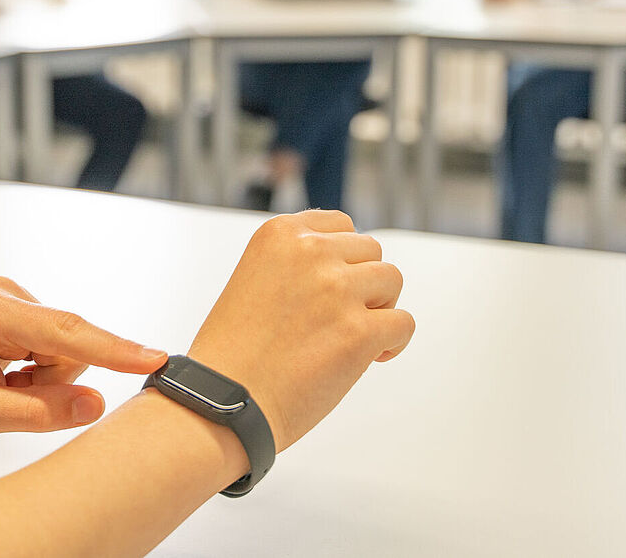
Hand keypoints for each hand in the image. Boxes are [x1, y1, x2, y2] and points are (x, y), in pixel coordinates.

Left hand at [0, 278, 166, 446]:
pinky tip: (3, 379)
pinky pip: (54, 347)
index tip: (156, 359)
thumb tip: (96, 401)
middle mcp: (7, 295)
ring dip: (42, 381)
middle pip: (69, 345)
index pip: (66, 334)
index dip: (114, 350)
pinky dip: (36, 372)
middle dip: (50, 383)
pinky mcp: (19, 308)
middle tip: (4, 401)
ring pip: (65, 350)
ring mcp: (14, 298)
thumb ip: (37, 412)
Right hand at [187, 210, 413, 451]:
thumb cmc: (234, 352)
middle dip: (363, 284)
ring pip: (392, 280)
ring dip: (380, 308)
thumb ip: (297, 264)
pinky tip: (371, 358)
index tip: (332, 286)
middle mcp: (311, 253)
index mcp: (280, 234)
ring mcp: (337, 290)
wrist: (222, 401)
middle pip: (371, 251)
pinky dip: (393, 342)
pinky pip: (403, 323)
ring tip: (353, 336)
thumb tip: (351, 269)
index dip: (344, 259)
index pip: (341, 225)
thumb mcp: (255, 278)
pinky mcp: (358, 332)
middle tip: (340, 319)